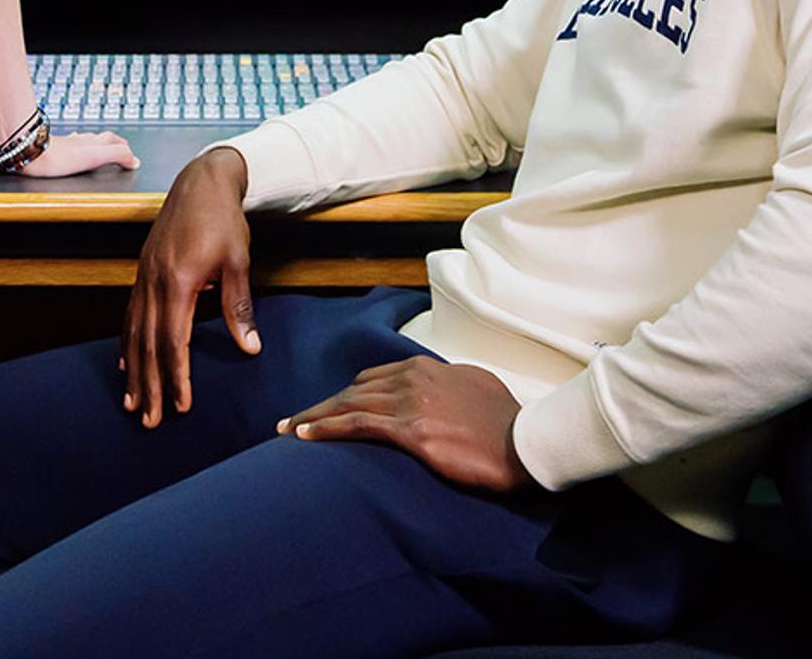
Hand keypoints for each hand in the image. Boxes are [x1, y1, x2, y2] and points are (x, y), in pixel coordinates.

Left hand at [14, 129, 139, 177]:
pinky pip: (68, 145)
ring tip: (98, 147)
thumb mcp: (95, 156)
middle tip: (120, 148)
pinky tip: (68, 148)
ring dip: (95, 144)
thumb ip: (117, 155)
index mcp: (93, 142)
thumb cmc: (59, 157)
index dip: (123, 148)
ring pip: (85, 140)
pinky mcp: (52, 148)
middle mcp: (81, 140)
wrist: (29, 152)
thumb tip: (134, 160)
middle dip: (112, 143)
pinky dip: (75, 146)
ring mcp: (66, 143)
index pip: (113, 141)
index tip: (131, 156)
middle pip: (101, 138)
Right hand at [120, 147, 256, 426]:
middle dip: (148, 385)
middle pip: (147, 344)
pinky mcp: (143, 270)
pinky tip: (125, 360)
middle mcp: (153, 282)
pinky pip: (130, 313)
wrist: (201, 181)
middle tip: (149, 420)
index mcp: (178, 282)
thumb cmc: (223, 219)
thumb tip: (250, 347)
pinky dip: (126, 341)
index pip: (173, 341)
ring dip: (133, 370)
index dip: (175, 376)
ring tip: (131, 401)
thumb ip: (239, 306)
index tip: (180, 405)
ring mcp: (144, 275)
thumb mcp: (238, 260)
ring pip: (133, 332)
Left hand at [279, 357, 529, 492]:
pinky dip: (326, 428)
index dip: (346, 394)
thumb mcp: (474, 388)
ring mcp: (410, 402)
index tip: (327, 407)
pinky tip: (305, 436)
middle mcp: (412, 378)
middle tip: (292, 421)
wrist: (524, 443)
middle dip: (320, 405)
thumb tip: (436, 393)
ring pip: (348, 404)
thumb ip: (447, 385)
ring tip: (288, 430)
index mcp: (425, 368)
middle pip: (353, 389)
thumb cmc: (505, 422)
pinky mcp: (411, 431)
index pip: (373, 379)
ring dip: (313, 417)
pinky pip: (356, 424)